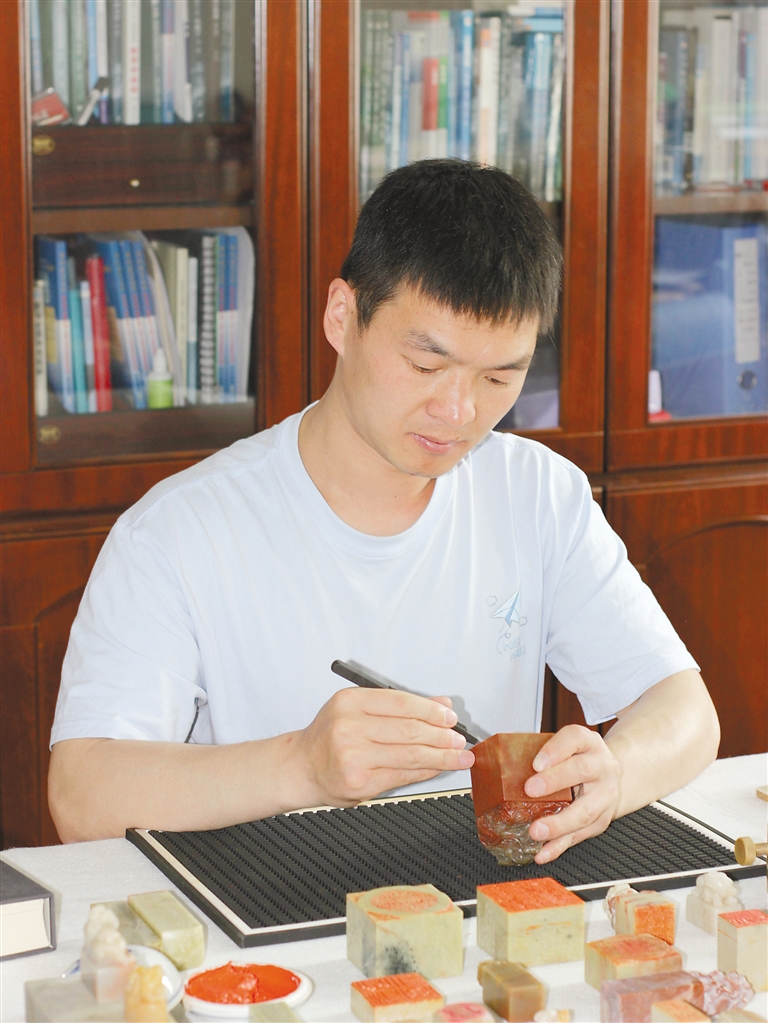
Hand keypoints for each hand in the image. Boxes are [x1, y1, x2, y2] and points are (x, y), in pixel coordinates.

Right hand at [291, 687, 474, 808]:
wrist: (301, 767)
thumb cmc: (330, 737)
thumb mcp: (357, 710)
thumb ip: (398, 707)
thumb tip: (441, 706)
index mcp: (349, 702)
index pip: (401, 703)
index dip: (431, 711)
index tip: (450, 717)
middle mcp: (348, 727)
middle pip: (409, 730)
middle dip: (441, 736)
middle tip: (459, 739)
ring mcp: (353, 756)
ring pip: (410, 755)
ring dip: (441, 756)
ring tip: (459, 756)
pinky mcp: (359, 782)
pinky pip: (402, 776)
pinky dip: (425, 772)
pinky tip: (438, 767)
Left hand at [523, 725, 620, 863]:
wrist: (612, 774)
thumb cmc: (580, 758)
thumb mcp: (566, 746)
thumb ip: (538, 751)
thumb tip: (493, 761)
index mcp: (589, 743)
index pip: (574, 738)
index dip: (555, 750)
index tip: (536, 763)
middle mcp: (602, 766)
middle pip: (582, 771)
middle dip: (555, 781)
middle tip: (530, 790)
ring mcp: (604, 795)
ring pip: (585, 811)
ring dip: (559, 823)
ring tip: (536, 831)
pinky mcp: (601, 821)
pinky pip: (580, 835)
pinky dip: (559, 846)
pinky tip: (543, 851)